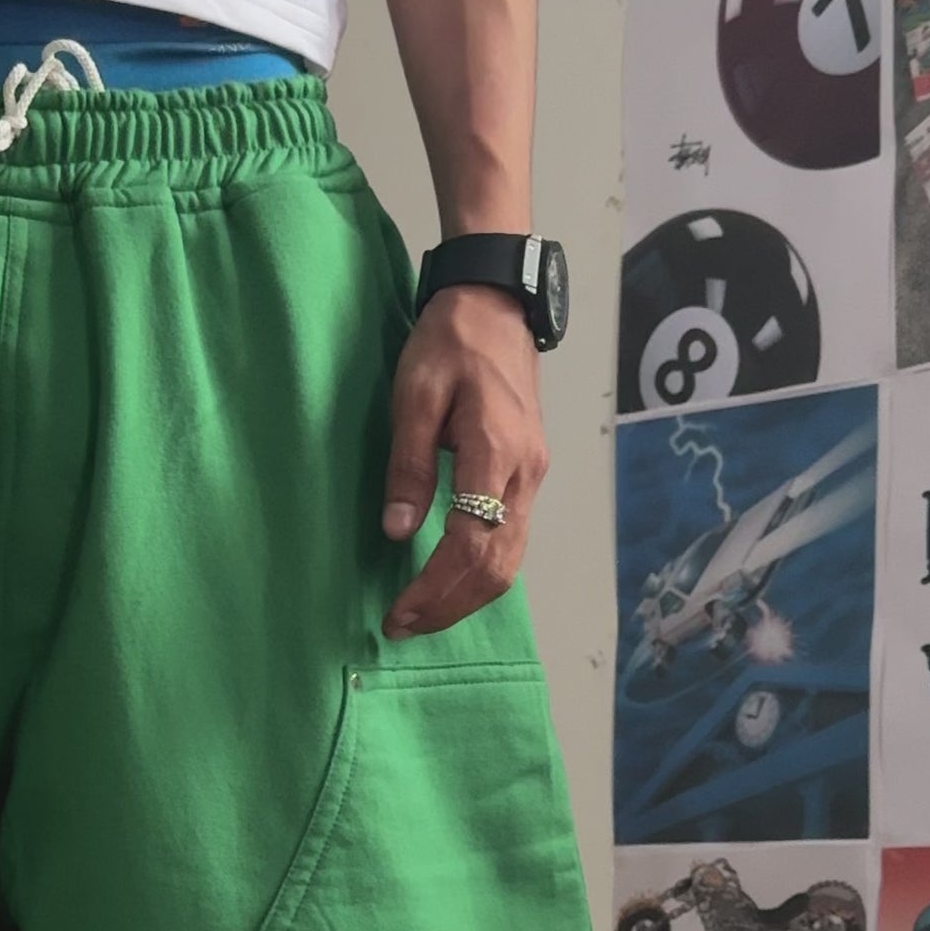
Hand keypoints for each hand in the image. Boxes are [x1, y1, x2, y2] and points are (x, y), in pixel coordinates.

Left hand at [379, 283, 546, 639]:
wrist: (495, 305)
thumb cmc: (450, 342)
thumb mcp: (413, 395)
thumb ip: (407, 466)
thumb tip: (397, 531)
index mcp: (495, 453)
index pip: (470, 544)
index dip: (435, 587)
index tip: (399, 612)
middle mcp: (525, 474)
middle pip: (497, 566)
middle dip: (450, 604)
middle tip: (403, 625)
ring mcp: (532, 476)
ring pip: (510, 559)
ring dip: (467, 596)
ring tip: (422, 614)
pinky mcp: (528, 474)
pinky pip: (511, 540)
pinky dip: (481, 572)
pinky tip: (450, 582)